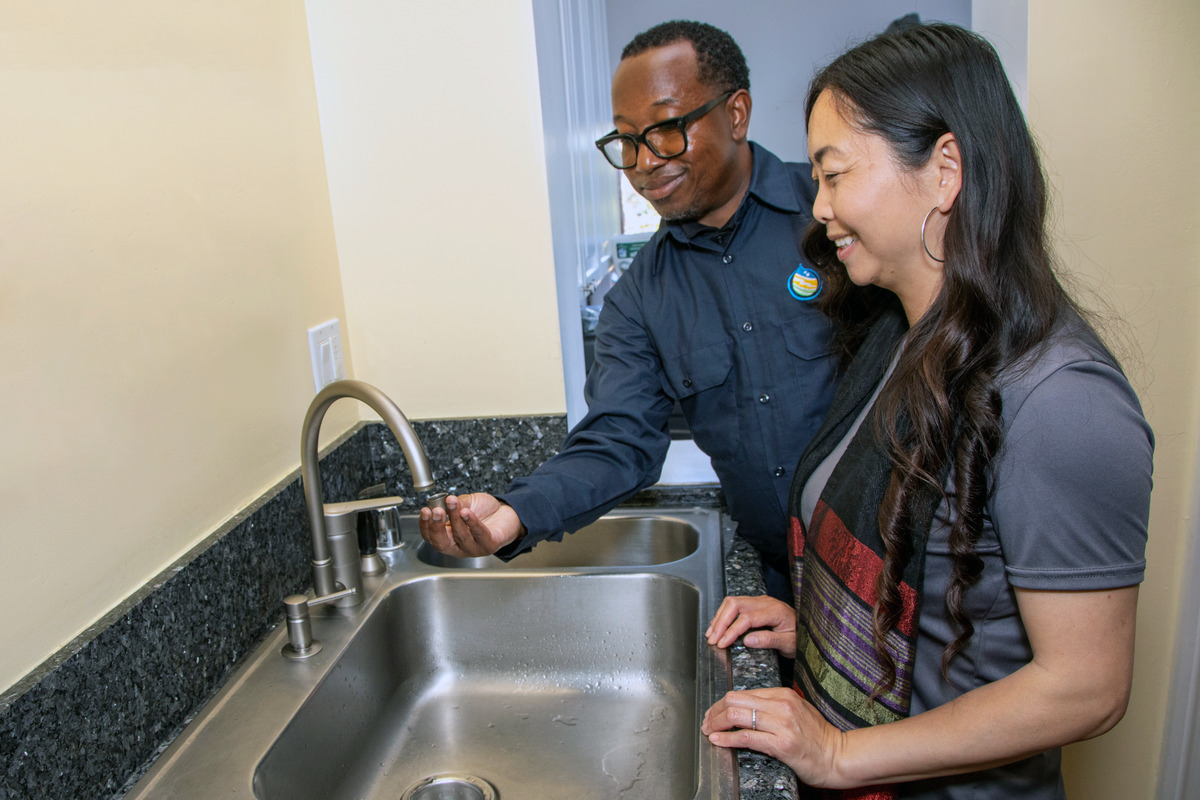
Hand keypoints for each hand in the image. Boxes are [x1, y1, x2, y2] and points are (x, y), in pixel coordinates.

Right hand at [418, 492, 525, 556]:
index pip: (431, 537)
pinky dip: (472, 522)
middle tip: (436, 511)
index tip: (424, 511)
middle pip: (442, 543)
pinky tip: (467, 512)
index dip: (425, 525)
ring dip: (455, 518)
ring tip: (453, 503)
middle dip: (437, 526)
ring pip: (461, 536)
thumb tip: (444, 502)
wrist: (507, 512)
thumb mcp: (465, 503)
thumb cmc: (483, 511)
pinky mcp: (490, 545)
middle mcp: (459, 547)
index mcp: (449, 538)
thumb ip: (454, 504)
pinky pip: (479, 534)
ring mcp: (474, 548)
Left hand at [702, 687, 846, 788]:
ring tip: (709, 732)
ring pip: (736, 716)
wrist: (838, 756)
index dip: (721, 703)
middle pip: (734, 700)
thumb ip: (772, 706)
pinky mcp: (781, 744)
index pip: (742, 693)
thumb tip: (744, 708)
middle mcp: (781, 705)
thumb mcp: (796, 711)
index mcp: (783, 694)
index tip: (713, 713)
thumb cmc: (818, 737)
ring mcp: (781, 724)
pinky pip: (746, 738)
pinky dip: (727, 739)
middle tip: (707, 722)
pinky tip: (718, 741)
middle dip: (714, 712)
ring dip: (716, 724)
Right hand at [705, 595, 796, 655]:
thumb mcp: (789, 644)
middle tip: (713, 639)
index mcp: (775, 611)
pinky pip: (735, 604)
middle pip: (735, 605)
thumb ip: (769, 640)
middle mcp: (765, 602)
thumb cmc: (799, 637)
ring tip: (712, 634)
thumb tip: (747, 640)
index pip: (747, 618)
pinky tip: (718, 626)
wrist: (806, 630)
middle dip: (721, 622)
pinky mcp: (755, 604)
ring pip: (732, 602)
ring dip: (719, 617)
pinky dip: (724, 615)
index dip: (732, 631)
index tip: (723, 643)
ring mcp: (760, 601)